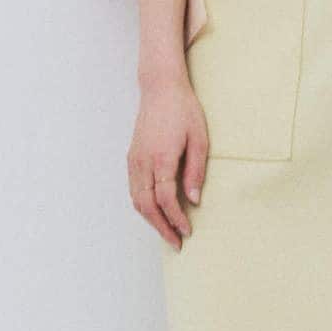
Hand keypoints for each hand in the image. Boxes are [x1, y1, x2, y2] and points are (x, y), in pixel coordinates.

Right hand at [128, 75, 208, 248]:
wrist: (160, 88)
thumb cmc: (183, 110)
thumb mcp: (199, 139)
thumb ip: (196, 171)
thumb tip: (195, 199)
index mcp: (161, 157)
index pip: (165, 199)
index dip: (176, 219)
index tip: (187, 231)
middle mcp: (142, 161)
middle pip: (146, 205)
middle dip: (161, 227)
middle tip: (176, 242)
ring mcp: (134, 160)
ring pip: (136, 199)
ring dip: (150, 219)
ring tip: (167, 231)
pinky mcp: (132, 158)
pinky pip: (134, 189)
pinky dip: (143, 206)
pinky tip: (156, 212)